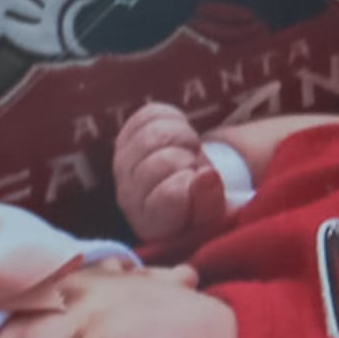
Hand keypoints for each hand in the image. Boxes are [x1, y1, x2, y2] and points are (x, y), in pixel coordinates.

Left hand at [113, 101, 229, 244]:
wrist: (191, 191)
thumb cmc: (203, 209)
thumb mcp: (215, 215)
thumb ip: (210, 201)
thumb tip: (206, 175)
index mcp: (151, 222)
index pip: (170, 194)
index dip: (193, 183)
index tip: (201, 185)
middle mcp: (129, 196)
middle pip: (163, 160)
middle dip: (190, 159)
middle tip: (197, 169)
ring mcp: (123, 164)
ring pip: (155, 132)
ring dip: (184, 137)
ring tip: (191, 152)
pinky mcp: (126, 136)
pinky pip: (152, 114)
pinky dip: (175, 120)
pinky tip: (179, 139)